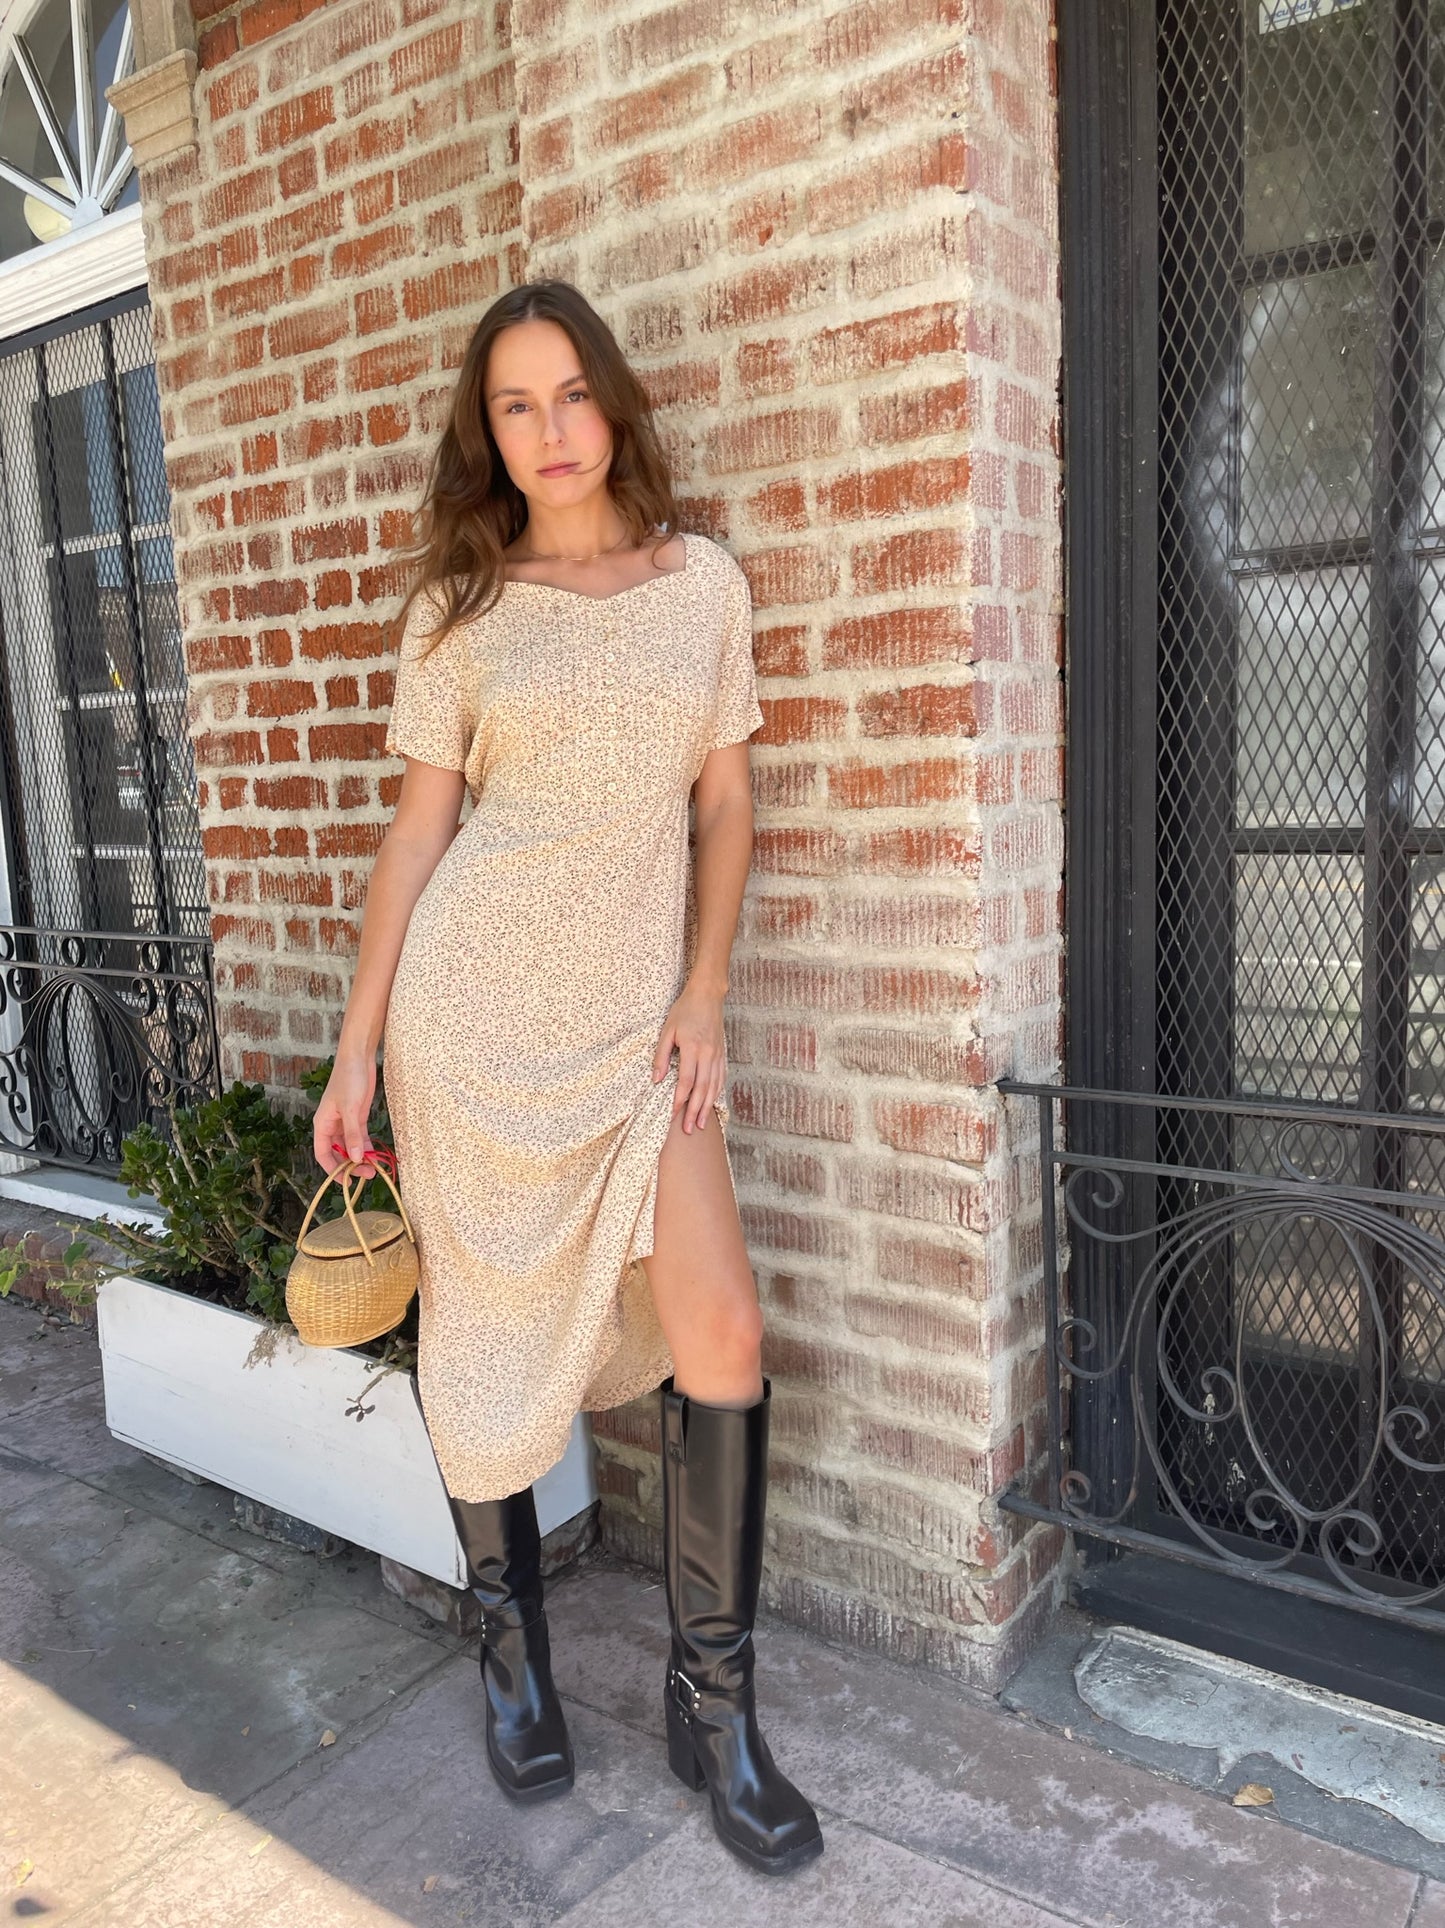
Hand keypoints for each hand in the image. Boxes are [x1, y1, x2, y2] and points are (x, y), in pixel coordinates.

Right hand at [312, 1054, 378, 1177]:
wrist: (359, 1057)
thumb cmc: (349, 1079)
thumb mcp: (351, 1108)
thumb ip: (353, 1135)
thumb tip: (355, 1159)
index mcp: (322, 1124)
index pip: (322, 1154)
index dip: (332, 1170)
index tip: (346, 1182)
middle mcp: (332, 1126)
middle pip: (338, 1153)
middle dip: (350, 1166)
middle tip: (367, 1175)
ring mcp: (346, 1122)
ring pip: (351, 1147)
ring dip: (360, 1158)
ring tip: (374, 1169)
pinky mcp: (358, 1117)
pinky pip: (360, 1138)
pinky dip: (366, 1147)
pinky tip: (375, 1156)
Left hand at [651, 978, 725, 1132]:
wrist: (708, 996)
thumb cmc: (684, 1011)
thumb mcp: (667, 1030)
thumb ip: (661, 1055)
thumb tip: (656, 1079)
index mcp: (693, 1048)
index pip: (686, 1080)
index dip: (680, 1100)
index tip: (674, 1114)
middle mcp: (708, 1054)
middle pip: (702, 1089)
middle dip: (695, 1111)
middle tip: (690, 1130)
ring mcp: (718, 1055)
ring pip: (714, 1086)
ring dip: (707, 1107)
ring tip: (702, 1124)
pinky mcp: (722, 1054)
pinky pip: (721, 1078)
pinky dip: (716, 1094)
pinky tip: (712, 1104)